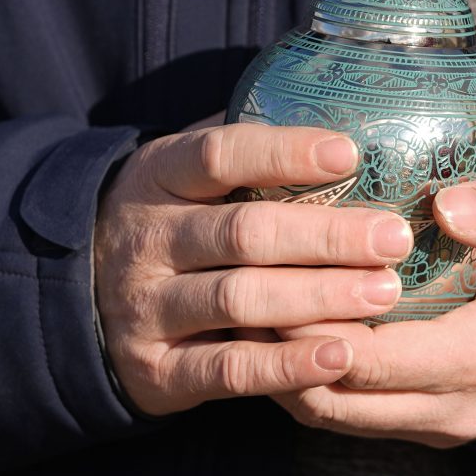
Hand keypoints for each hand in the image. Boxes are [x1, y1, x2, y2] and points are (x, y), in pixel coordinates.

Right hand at [93, 124, 413, 415]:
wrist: (80, 297)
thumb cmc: (171, 220)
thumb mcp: (184, 172)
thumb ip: (243, 144)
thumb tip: (339, 104)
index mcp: (157, 176)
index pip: (219, 156)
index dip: (284, 153)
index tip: (351, 154)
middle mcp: (148, 238)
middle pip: (243, 232)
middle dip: (327, 236)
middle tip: (394, 238)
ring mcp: (146, 307)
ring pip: (240, 299)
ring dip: (320, 297)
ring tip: (384, 292)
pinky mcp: (156, 371)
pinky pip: (228, 370)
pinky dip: (287, 366)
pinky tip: (341, 355)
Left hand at [267, 179, 475, 446]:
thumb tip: (449, 204)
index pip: (375, 360)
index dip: (314, 329)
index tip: (270, 280)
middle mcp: (454, 406)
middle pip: (339, 399)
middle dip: (283, 354)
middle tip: (241, 293)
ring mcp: (437, 423)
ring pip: (335, 416)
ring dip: (288, 371)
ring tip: (250, 312)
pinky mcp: (425, 424)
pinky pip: (351, 416)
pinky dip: (311, 379)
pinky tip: (285, 332)